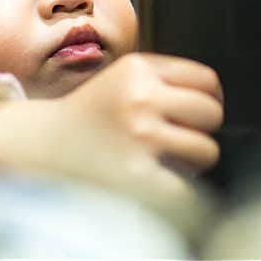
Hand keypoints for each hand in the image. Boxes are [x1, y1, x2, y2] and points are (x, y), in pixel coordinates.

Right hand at [58, 53, 223, 174]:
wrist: (44, 144)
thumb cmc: (92, 113)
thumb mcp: (123, 76)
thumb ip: (165, 78)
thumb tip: (216, 98)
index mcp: (138, 68)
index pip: (206, 79)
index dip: (210, 98)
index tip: (197, 112)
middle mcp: (139, 98)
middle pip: (212, 114)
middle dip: (201, 129)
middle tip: (178, 137)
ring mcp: (138, 136)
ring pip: (207, 151)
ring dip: (193, 162)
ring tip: (167, 160)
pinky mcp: (135, 175)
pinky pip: (187, 189)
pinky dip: (179, 191)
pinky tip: (159, 182)